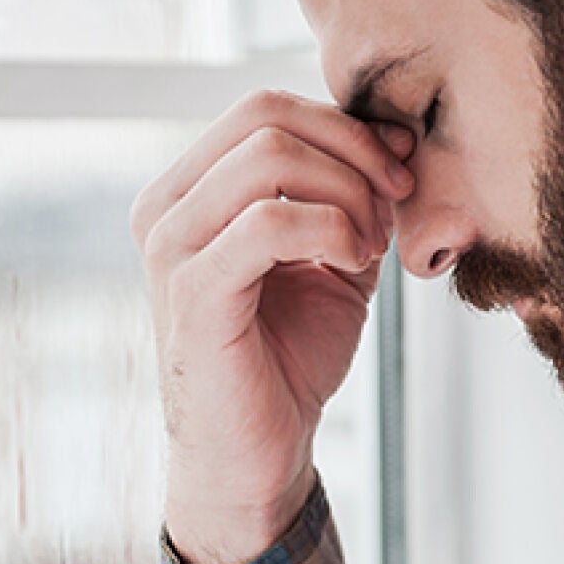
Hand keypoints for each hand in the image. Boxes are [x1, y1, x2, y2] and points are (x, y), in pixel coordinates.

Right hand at [129, 89, 414, 563]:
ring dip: (347, 191)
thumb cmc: (286, 358)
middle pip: (265, 116)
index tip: (399, 171)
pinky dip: (331, 228)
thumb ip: (351, 192)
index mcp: (188, 192)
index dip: (345, 126)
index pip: (264, 109)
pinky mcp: (192, 294)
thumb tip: (393, 130)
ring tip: (371, 244)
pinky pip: (269, 221)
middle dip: (351, 149)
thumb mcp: (332, 256)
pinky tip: (352, 262)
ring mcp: (170, 249)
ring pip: (269, 156)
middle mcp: (165, 209)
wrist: (256, 454)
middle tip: (395, 199)